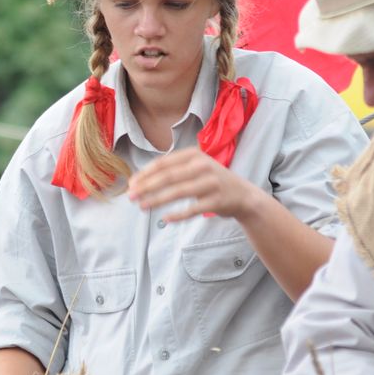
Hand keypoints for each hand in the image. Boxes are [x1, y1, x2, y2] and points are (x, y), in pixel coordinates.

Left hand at [128, 147, 263, 221]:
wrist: (243, 195)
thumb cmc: (211, 181)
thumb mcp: (194, 167)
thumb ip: (172, 170)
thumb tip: (140, 181)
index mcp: (194, 155)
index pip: (163, 163)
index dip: (145, 173)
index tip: (131, 184)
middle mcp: (203, 166)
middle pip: (168, 176)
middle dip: (146, 186)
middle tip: (131, 196)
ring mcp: (211, 183)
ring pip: (178, 192)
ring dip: (157, 199)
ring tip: (142, 206)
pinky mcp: (217, 201)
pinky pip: (193, 209)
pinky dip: (178, 215)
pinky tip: (165, 219)